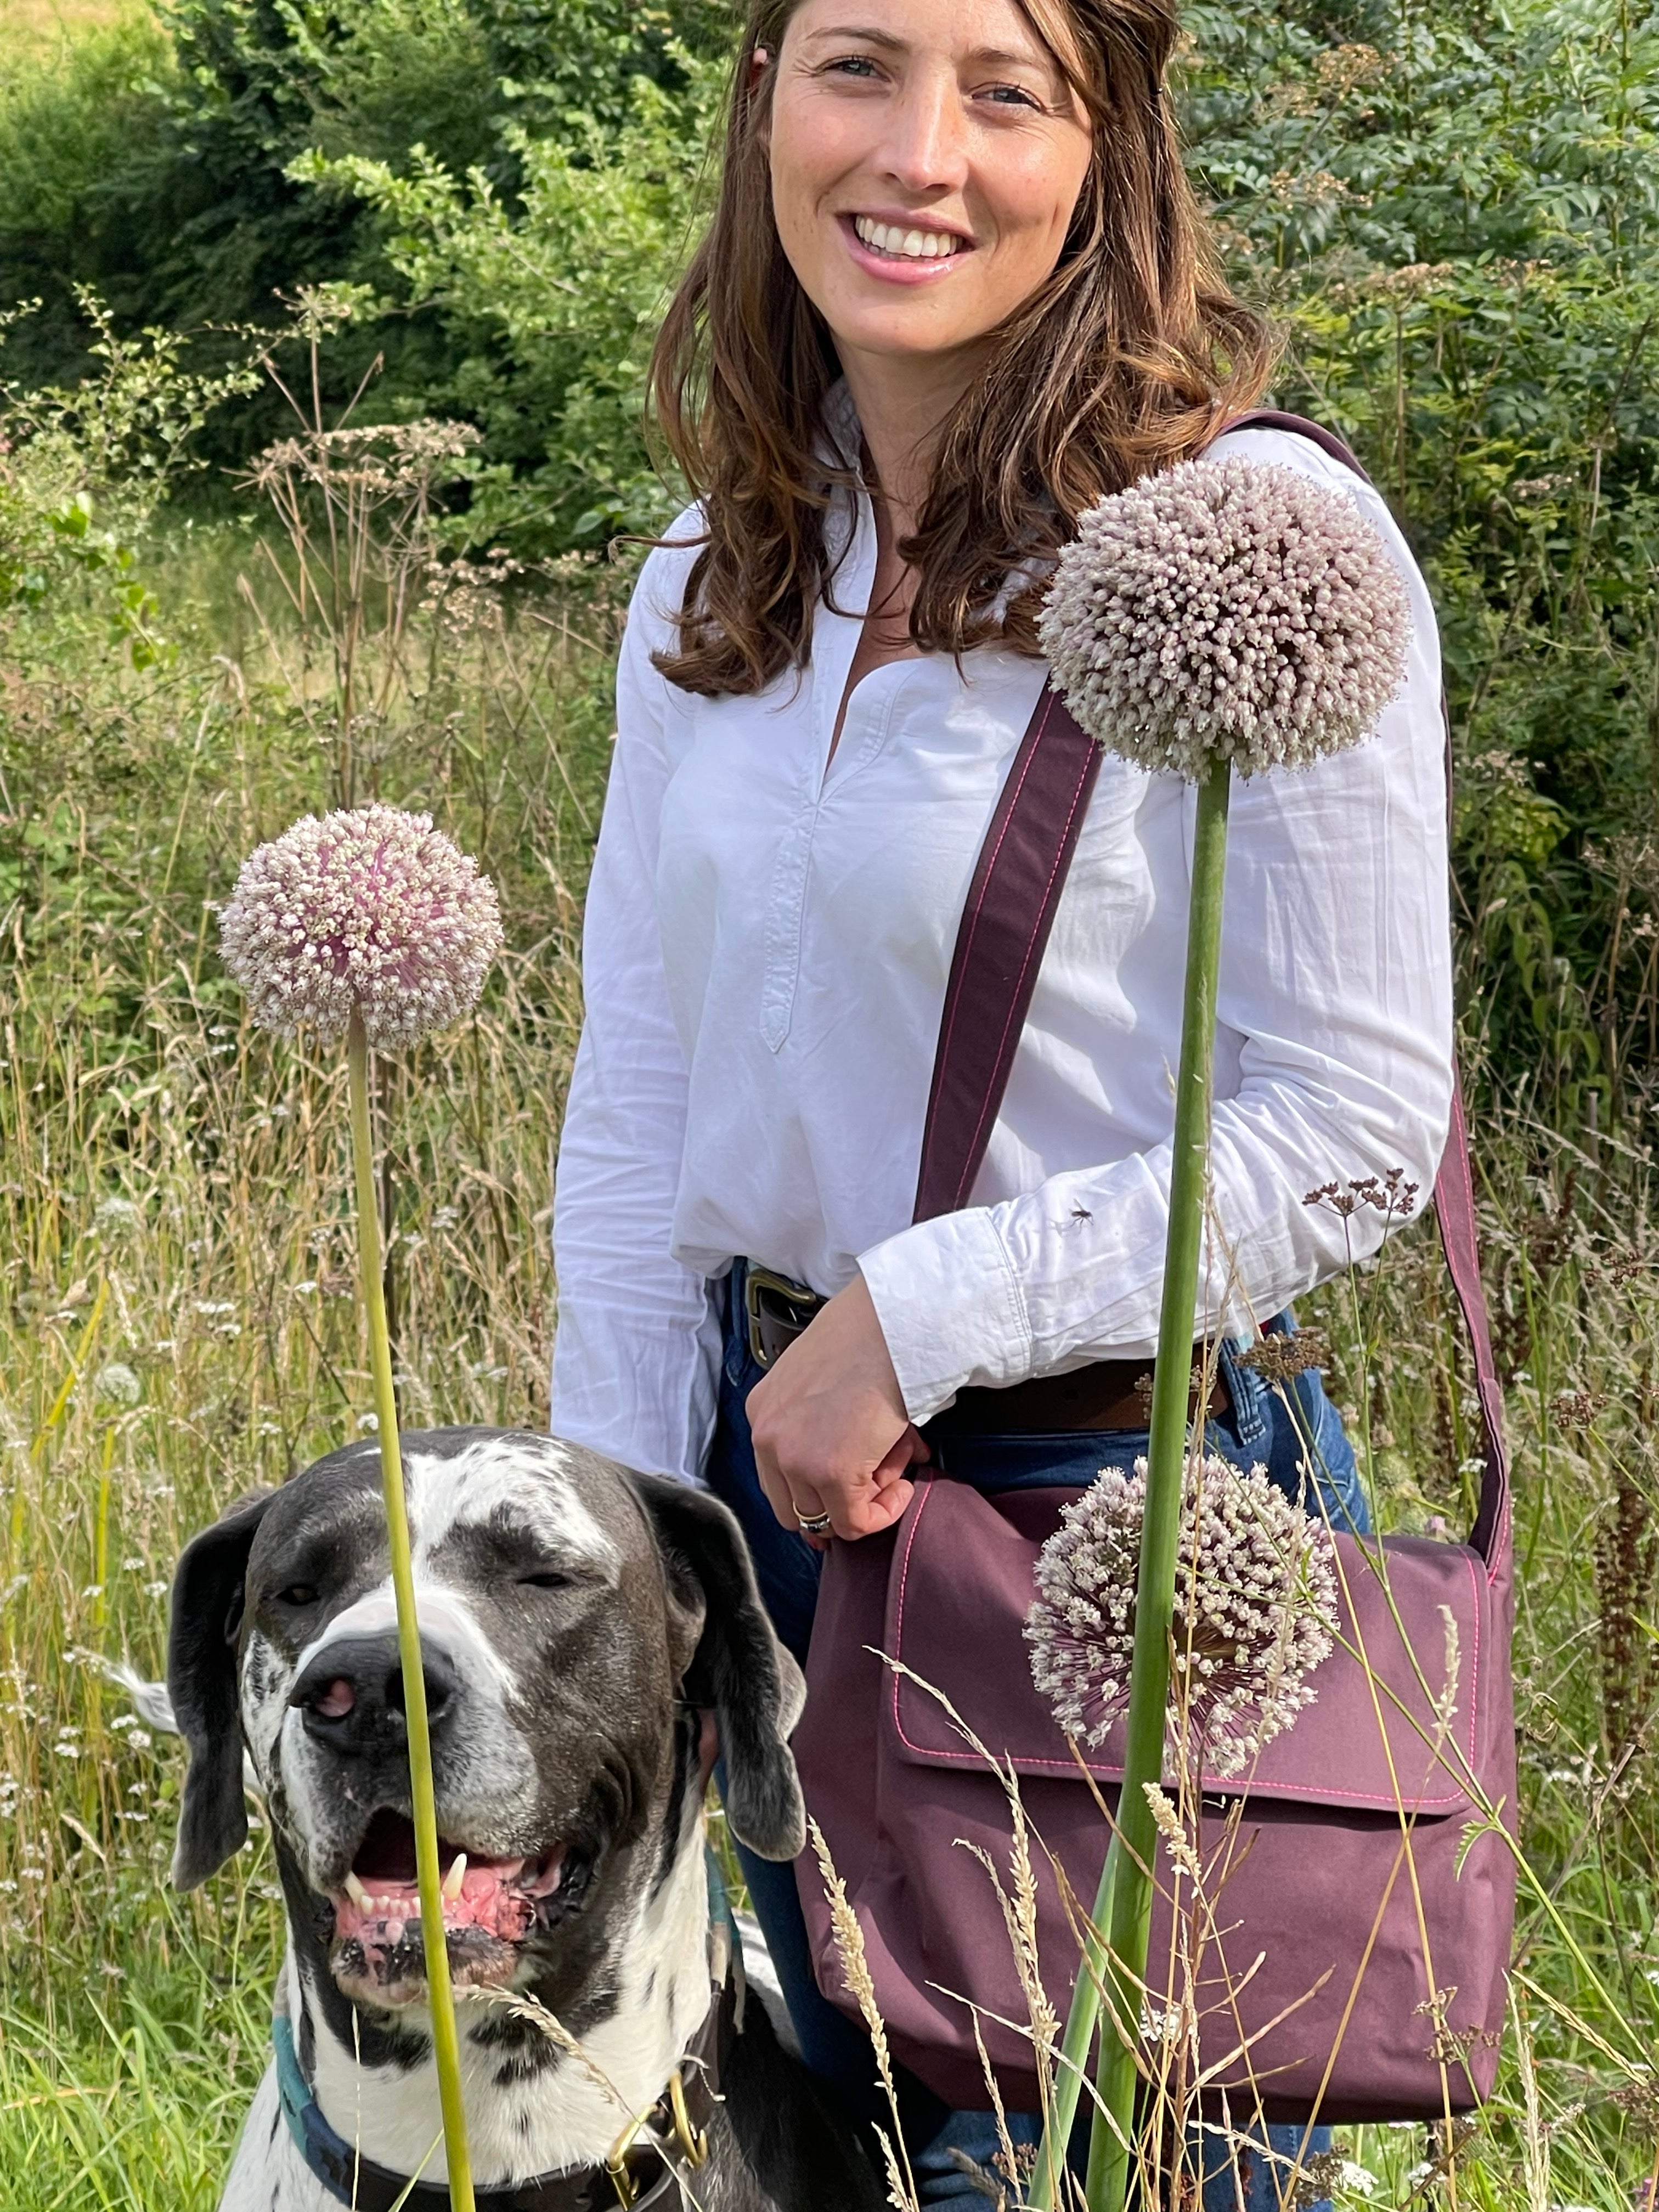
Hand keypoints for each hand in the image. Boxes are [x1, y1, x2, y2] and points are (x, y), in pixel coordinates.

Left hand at [746, 1271, 928, 1544]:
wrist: (893, 1321)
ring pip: (826, 1518)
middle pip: (794, 1508)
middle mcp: (767, 1436)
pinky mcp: (830, 1472)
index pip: (778, 1479)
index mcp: (763, 1411)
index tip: (858, 1480)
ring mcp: (794, 1457)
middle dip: (839, 1502)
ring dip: (866, 1499)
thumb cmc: (870, 1338)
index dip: (820, 1491)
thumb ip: (825, 1427)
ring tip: (896, 1461)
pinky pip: (856, 1522)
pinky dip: (884, 1511)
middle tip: (880, 1473)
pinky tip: (905, 1484)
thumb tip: (859, 1476)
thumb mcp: (824, 1381)